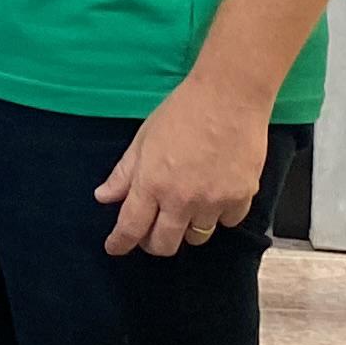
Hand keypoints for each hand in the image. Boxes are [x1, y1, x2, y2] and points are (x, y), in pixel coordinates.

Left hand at [95, 80, 266, 256]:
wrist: (230, 96)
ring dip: (188, 228)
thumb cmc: (184, 111)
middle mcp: (181, 199)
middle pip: (164, 244)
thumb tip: (104, 197)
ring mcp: (213, 201)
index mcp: (151, 183)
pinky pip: (228, 222)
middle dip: (153, 242)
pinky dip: (220, 215)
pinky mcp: (241, 197)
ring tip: (187, 206)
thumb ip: (124, 173)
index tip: (115, 248)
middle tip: (152, 229)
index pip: (130, 227)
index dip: (119, 243)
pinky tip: (216, 195)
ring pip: (197, 237)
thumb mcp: (143, 139)